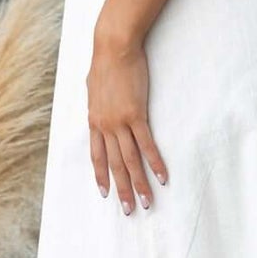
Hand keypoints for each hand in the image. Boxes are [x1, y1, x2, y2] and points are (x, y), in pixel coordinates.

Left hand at [87, 27, 167, 213]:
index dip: (101, 176)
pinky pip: (146, 145)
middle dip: (122, 189)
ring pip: (130, 160)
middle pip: (114, 164)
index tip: (105, 194)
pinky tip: (162, 176)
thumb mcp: (94, 87)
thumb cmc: (105, 62)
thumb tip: (99, 105)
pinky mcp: (136, 115)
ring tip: (147, 201)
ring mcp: (120, 122)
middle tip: (129, 210)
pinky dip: (154, 162)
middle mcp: (105, 126)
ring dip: (139, 183)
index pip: (97, 156)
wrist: (113, 47)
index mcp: (94, 121)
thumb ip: (97, 102)